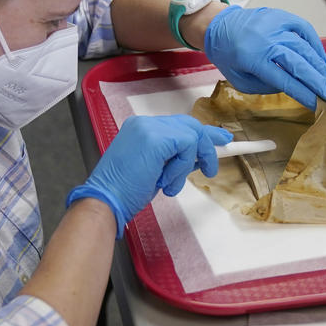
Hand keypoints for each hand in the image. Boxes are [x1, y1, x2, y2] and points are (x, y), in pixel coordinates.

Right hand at [66, 115, 231, 236]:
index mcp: (141, 128)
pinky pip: (187, 146)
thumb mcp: (156, 169)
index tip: (219, 139)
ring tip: (171, 183)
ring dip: (188, 165)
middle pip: (189, 125)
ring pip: (191, 136)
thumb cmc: (125, 192)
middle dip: (207, 142)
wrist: (106, 201)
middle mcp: (145, 123)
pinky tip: (166, 181)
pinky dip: (182, 167)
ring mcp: (149, 128)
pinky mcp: (156, 139)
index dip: (202, 133)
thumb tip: (199, 155)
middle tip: (217, 158)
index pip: (179, 125)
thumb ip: (175, 157)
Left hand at [204, 5, 325, 109]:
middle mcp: (266, 39)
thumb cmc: (229, 56)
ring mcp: (276, 25)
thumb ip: (266, 86)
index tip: (317, 104)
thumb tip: (294, 87)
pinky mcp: (282, 16)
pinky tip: (321, 61)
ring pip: (305, 47)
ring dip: (320, 66)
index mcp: (252, 58)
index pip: (284, 79)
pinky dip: (316, 45)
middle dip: (317, 81)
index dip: (303, 92)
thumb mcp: (240, 80)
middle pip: (299, 62)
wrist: (219, 26)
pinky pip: (305, 29)